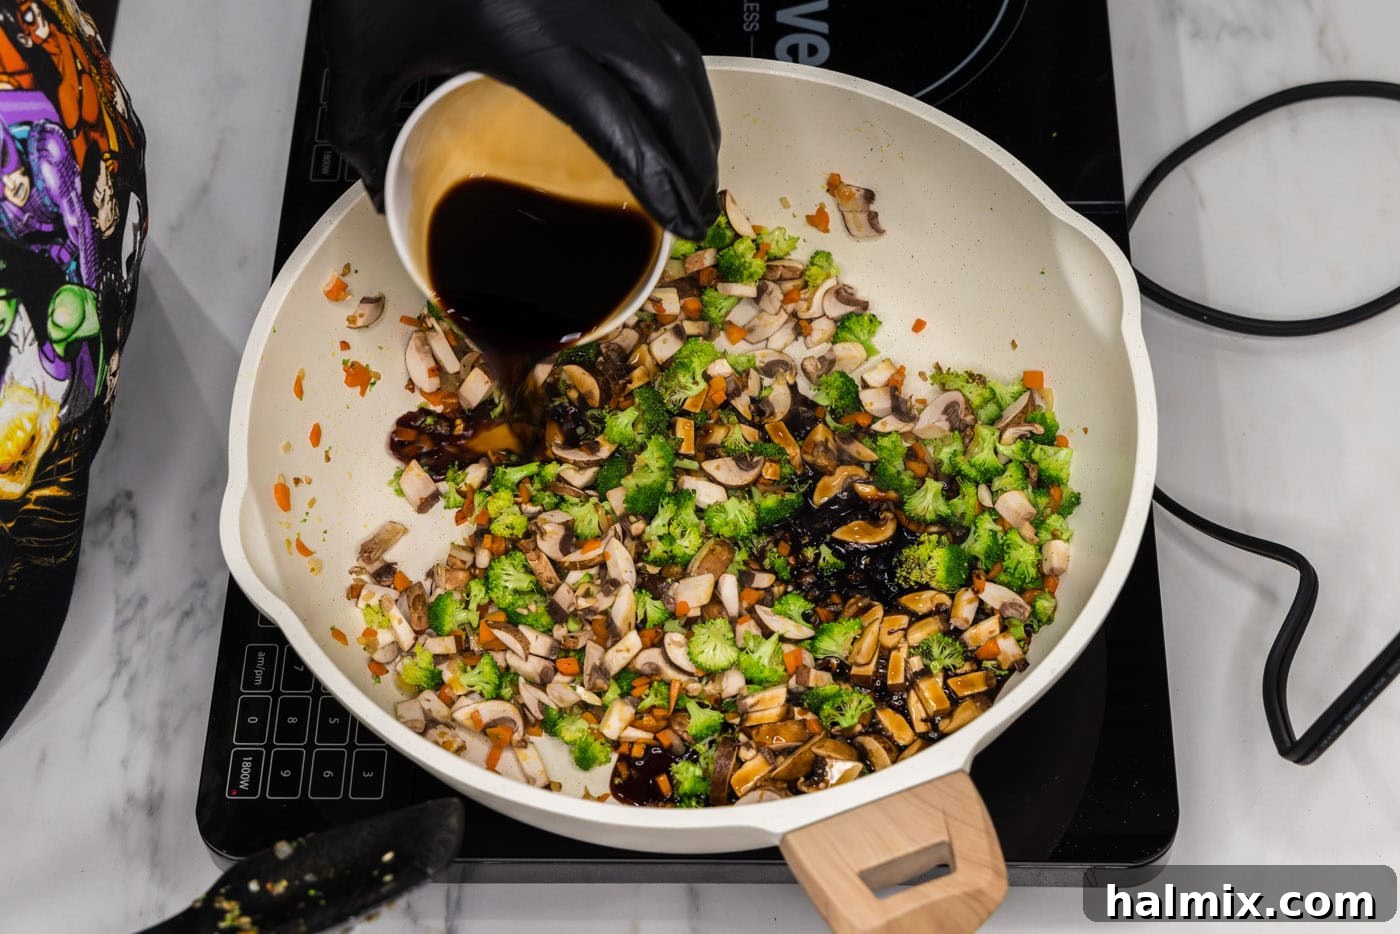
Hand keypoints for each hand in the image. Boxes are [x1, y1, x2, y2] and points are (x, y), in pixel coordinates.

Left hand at [319, 0, 720, 239]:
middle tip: (700, 208)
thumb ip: (360, 128)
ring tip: (701, 167)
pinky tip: (677, 104)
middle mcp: (580, 10)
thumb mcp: (356, 53)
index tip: (679, 217)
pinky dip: (684, 76)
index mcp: (525, 40)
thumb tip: (375, 181)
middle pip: (669, 96)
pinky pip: (665, 30)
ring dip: (699, 119)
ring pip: (679, 59)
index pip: (618, 126)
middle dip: (695, 160)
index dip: (658, 178)